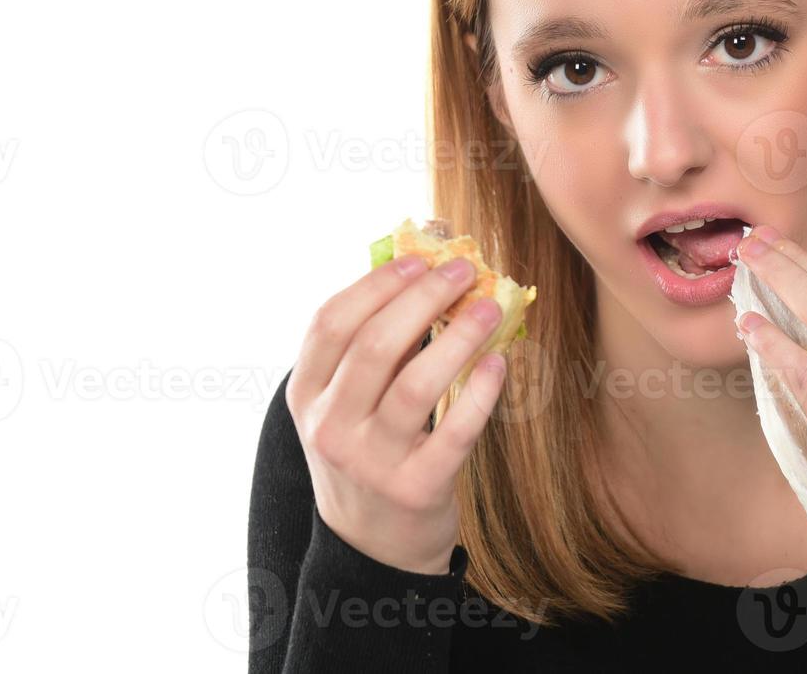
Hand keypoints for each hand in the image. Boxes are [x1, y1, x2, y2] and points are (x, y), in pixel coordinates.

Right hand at [286, 253, 507, 574]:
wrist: (373, 545)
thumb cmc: (367, 452)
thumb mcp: (345, 405)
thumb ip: (371, 348)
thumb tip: (422, 274)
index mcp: (307, 396)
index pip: (330, 324)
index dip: (375, 285)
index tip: (418, 262)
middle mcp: (330, 428)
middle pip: (374, 346)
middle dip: (423, 299)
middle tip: (463, 272)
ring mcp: (371, 462)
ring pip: (415, 385)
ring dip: (458, 338)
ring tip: (490, 308)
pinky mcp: (416, 489)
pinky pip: (455, 431)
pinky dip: (481, 391)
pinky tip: (500, 362)